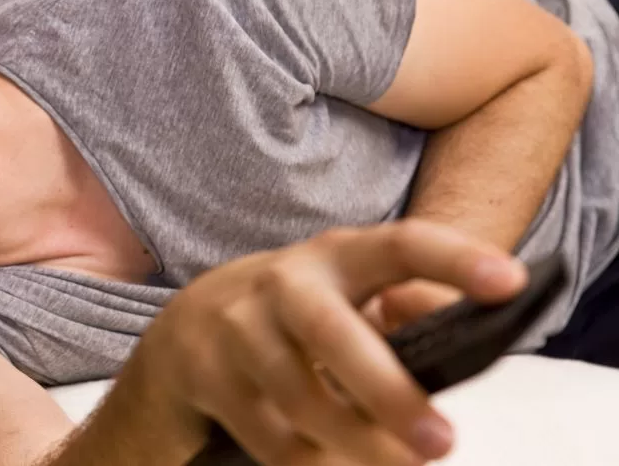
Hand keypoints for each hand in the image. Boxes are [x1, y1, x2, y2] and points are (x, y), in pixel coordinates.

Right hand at [132, 220, 527, 465]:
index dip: (454, 260)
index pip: (401, 246)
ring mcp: (236, 328)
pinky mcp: (205, 374)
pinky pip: (267, 433)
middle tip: (442, 443)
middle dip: (388, 390)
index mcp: (336, 257)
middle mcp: (282, 284)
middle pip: (334, 332)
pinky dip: (307, 461)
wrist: (181, 332)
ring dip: (353, 442)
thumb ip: (401, 308)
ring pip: (298, 396)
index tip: (508, 282)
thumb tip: (461, 330)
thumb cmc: (292, 316)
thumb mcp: (344, 296)